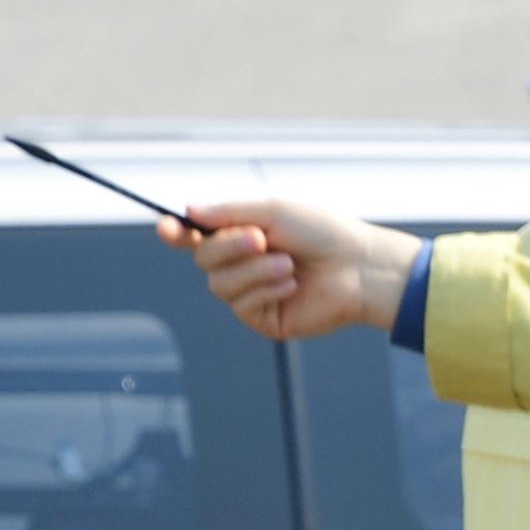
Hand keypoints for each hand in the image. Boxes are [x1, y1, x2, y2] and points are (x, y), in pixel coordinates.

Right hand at [162, 200, 419, 341]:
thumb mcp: (275, 212)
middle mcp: (242, 265)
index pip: (195, 237)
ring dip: (254, 271)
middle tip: (263, 239)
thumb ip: (229, 213)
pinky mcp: (264, 318)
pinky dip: (265, 290)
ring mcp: (251, 293)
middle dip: (229, 247)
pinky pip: (241, 305)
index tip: (167, 228)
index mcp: (242, 236)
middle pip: (204, 259)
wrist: (361, 267)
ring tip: (289, 265)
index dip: (177, 233)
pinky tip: (292, 285)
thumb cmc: (324, 234)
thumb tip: (188, 211)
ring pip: (219, 284)